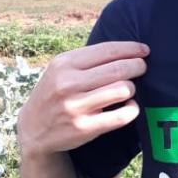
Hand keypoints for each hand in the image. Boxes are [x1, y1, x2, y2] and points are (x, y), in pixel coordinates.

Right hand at [17, 41, 149, 157]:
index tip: (144, 50)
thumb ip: (87, 59)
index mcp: (64, 64)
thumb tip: (126, 48)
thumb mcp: (61, 69)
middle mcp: (68, 84)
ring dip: (132, 88)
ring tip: (129, 88)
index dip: (131, 49)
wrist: (33, 129)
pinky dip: (133, 109)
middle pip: (119, 69)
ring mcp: (75, 107)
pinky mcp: (84, 128)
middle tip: (142, 67)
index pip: (107, 50)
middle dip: (138, 66)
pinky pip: (122, 116)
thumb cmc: (55, 92)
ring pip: (123, 90)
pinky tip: (130, 106)